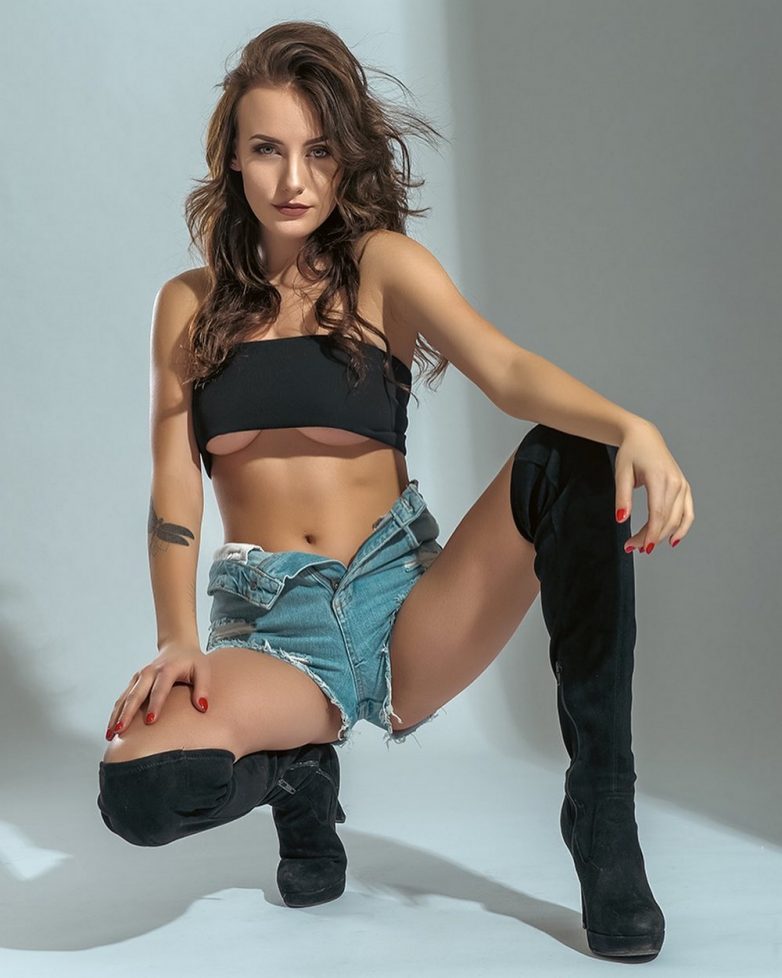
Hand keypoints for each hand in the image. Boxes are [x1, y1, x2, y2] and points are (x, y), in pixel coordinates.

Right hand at [105, 642, 210, 739]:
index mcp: (167, 669)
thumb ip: (203, 688)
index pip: (159, 689)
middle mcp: (149, 672)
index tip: (151, 721)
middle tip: (121, 731)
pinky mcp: (134, 682)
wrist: (178, 647)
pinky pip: (122, 698)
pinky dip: (115, 713)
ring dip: (117, 715)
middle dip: (127, 713)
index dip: (155, 705)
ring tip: (111, 734)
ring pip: (125, 698)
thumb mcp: (203, 670)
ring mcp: (139, 677)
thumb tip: (202, 707)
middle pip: (136, 694)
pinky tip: (111, 728)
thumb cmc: (192, 661)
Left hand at [613, 419, 694, 553]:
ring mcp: (683, 486)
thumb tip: (621, 519)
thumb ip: (622, 497)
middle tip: (632, 546)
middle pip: (667, 519)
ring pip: (677, 519)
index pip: (658, 514)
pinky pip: (688, 513)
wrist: (644, 437)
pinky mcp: (685, 488)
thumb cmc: (631, 453)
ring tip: (645, 545)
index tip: (639, 547)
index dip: (650, 534)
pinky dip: (682, 527)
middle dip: (651, 537)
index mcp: (660, 478)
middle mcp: (676, 483)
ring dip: (663, 535)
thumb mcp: (621, 473)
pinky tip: (672, 540)